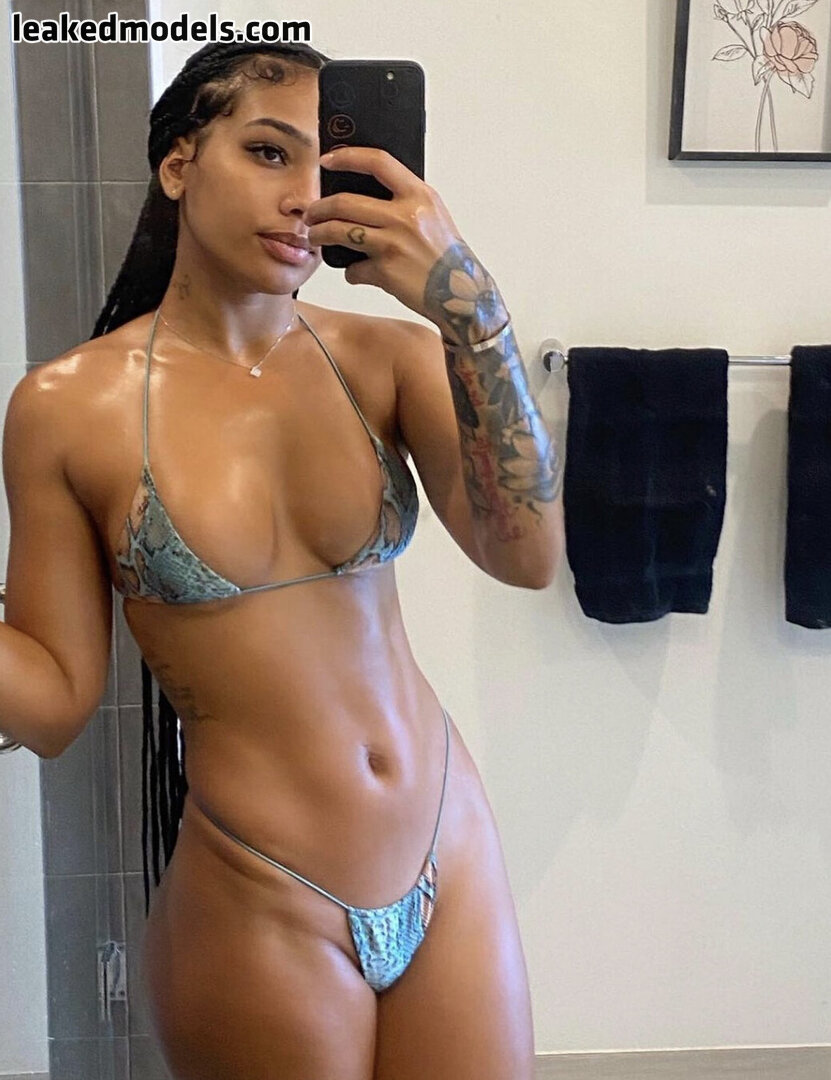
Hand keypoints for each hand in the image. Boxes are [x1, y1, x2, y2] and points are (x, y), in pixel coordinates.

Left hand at [303, 146, 465, 323]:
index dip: (347, 157)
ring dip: (320, 235)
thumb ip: (405, 200)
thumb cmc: (445, 256)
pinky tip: (355, 273)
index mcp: (419, 195)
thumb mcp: (433, 215)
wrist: (463, 295)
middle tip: (311, 214)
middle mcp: (406, 216)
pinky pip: (354, 269)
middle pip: (345, 202)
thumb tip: (367, 190)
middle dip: (319, 208)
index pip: (378, 162)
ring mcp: (394, 244)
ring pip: (340, 231)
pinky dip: (350, 273)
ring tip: (315, 237)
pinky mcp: (386, 271)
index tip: (327, 161)